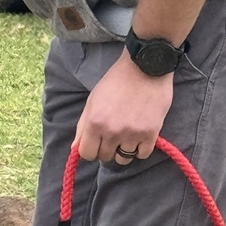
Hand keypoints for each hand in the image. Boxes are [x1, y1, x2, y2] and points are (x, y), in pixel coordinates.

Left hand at [73, 50, 174, 164]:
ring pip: (123, 159)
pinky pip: (142, 155)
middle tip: (114, 134)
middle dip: (107, 148)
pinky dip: (141, 148)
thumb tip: (75, 148)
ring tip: (128, 134)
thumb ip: (82, 126)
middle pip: (105, 157)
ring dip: (124, 150)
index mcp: (94, 123)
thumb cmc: (117, 81)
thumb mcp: (93, 100)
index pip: (87, 154)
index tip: (97, 143)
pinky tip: (140, 136)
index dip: (91, 150)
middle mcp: (112, 131)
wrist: (146, 66)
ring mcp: (132, 134)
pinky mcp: (150, 133)